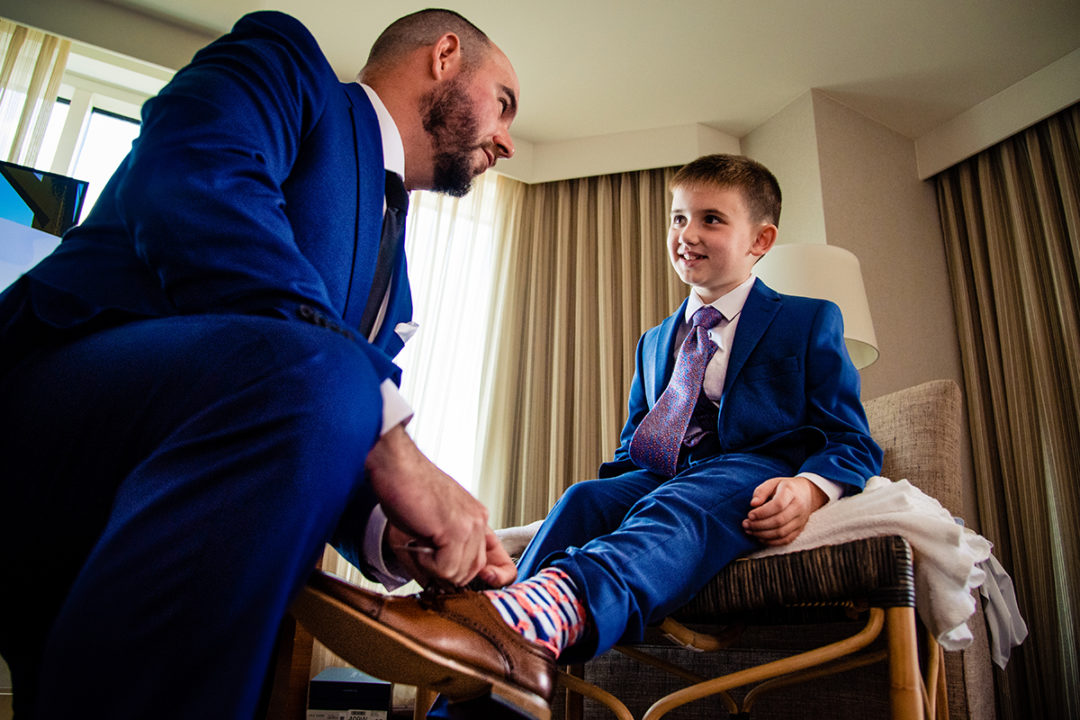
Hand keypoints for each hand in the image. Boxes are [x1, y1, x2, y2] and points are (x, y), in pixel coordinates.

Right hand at [365, 423, 492, 586]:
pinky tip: (418, 542)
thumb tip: (437, 587)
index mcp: (475, 519)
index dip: (496, 577)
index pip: (500, 559)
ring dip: (433, 568)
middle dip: (446, 574)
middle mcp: (477, 521)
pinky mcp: (456, 530)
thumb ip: (440, 558)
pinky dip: (426, 564)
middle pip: (474, 571)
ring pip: (460, 573)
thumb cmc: (406, 490)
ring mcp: (470, 525)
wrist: (395, 466)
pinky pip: (446, 568)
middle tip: (424, 555)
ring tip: (418, 543)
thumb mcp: (428, 529)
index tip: (482, 582)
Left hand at [742, 476, 826, 545]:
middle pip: (779, 521)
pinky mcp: (800, 529)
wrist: (807, 493)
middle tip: (745, 524)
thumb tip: (753, 504)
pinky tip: (760, 537)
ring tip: (749, 531)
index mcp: (791, 492)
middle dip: (759, 525)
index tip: (749, 515)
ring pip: (781, 532)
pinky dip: (771, 541)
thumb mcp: (773, 482)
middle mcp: (799, 507)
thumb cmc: (785, 487)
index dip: (762, 512)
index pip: (778, 505)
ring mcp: (801, 520)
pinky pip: (786, 540)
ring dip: (763, 534)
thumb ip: (761, 491)